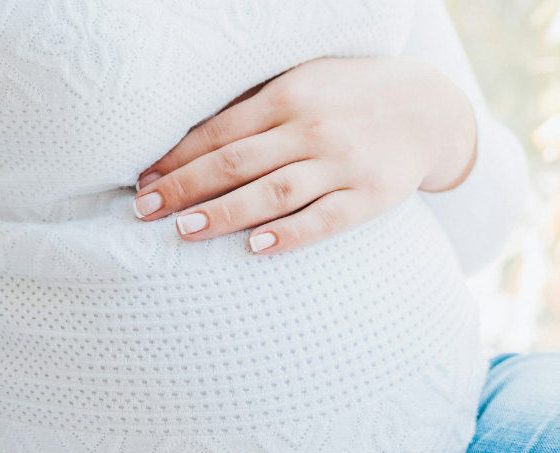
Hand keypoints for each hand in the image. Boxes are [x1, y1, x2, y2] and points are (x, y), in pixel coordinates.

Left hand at [131, 56, 477, 253]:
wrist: (430, 108)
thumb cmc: (346, 97)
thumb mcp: (301, 83)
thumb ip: (252, 109)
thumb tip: (186, 143)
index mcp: (287, 96)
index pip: (219, 132)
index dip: (176, 159)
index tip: (142, 182)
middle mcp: (311, 127)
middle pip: (235, 162)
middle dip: (184, 187)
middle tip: (145, 211)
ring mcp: (342, 163)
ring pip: (273, 192)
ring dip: (224, 212)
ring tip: (184, 229)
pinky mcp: (370, 195)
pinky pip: (325, 219)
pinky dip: (290, 234)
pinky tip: (256, 247)